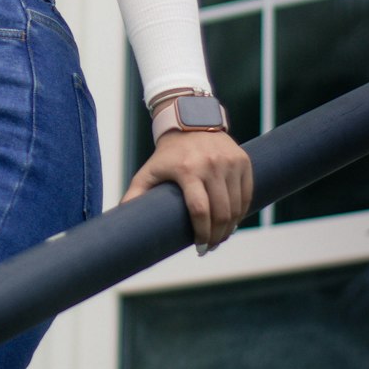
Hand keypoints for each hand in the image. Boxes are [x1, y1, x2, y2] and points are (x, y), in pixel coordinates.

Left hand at [120, 128, 252, 252]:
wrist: (190, 122)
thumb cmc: (167, 154)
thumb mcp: (149, 171)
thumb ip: (135, 194)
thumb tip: (121, 217)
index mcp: (187, 169)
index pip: (200, 209)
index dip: (202, 232)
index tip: (199, 247)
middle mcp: (211, 164)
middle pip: (221, 211)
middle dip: (217, 235)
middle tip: (210, 247)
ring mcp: (230, 162)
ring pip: (237, 206)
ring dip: (231, 227)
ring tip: (220, 237)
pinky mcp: (243, 160)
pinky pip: (247, 193)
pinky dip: (242, 211)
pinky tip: (233, 222)